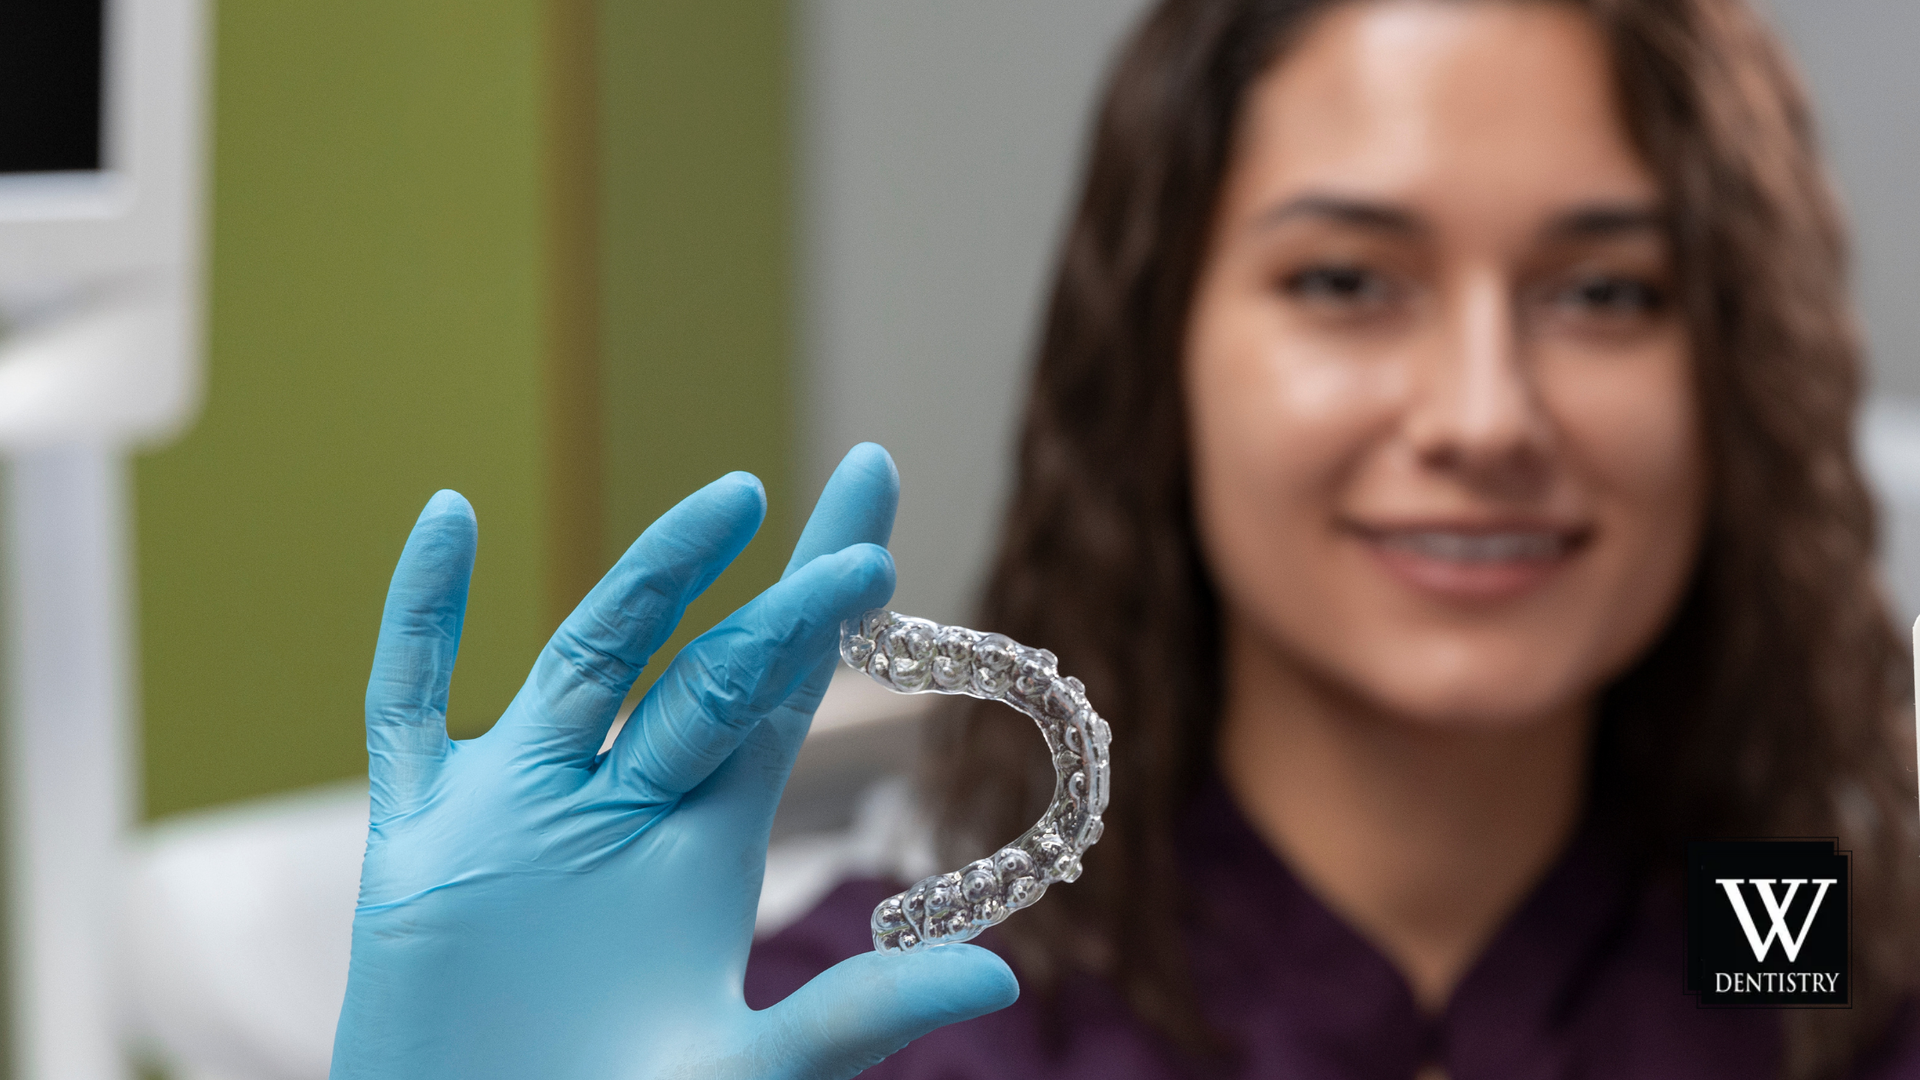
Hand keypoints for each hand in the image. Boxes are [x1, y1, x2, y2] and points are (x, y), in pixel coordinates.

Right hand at [329, 444, 1016, 1078]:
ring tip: (731, 501)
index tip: (882, 525)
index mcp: (706, 843)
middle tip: (863, 491)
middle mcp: (620, 803)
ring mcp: (517, 809)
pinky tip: (448, 517)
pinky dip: (421, 616)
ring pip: (587, 659)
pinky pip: (407, 708)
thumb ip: (855, 1015)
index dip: (831, 612)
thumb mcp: (748, 1074)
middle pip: (711, 663)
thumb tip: (1004, 981)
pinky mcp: (418, 841)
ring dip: (654, 580)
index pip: (785, 697)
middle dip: (783, 587)